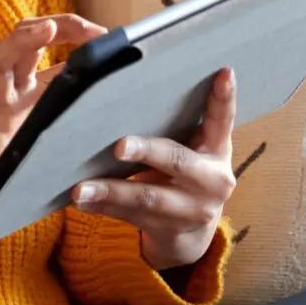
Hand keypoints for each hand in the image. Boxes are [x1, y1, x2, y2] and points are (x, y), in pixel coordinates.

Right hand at [0, 15, 105, 276]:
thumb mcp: (46, 137)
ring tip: (40, 30)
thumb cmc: (14, 173)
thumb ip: (70, 117)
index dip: (69, 29)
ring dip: (16, 45)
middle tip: (83, 27)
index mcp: (26, 91)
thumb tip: (122, 103)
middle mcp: (8, 97)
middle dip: (48, 27)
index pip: (42, 44)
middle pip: (19, 45)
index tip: (103, 32)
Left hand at [72, 66, 236, 272]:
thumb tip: (133, 86)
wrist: (192, 232)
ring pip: (148, 198)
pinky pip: (131, 218)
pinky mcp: (169, 230)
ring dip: (111, 192)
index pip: (223, 118)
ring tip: (81, 189)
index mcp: (218, 149)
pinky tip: (82, 202)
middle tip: (119, 145)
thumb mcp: (194, 149)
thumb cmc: (185, 172)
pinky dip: (104, 208)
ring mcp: (192, 209)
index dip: (224, 96)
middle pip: (178, 161)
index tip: (222, 72)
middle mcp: (212, 180)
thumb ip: (179, 124)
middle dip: (148, 152)